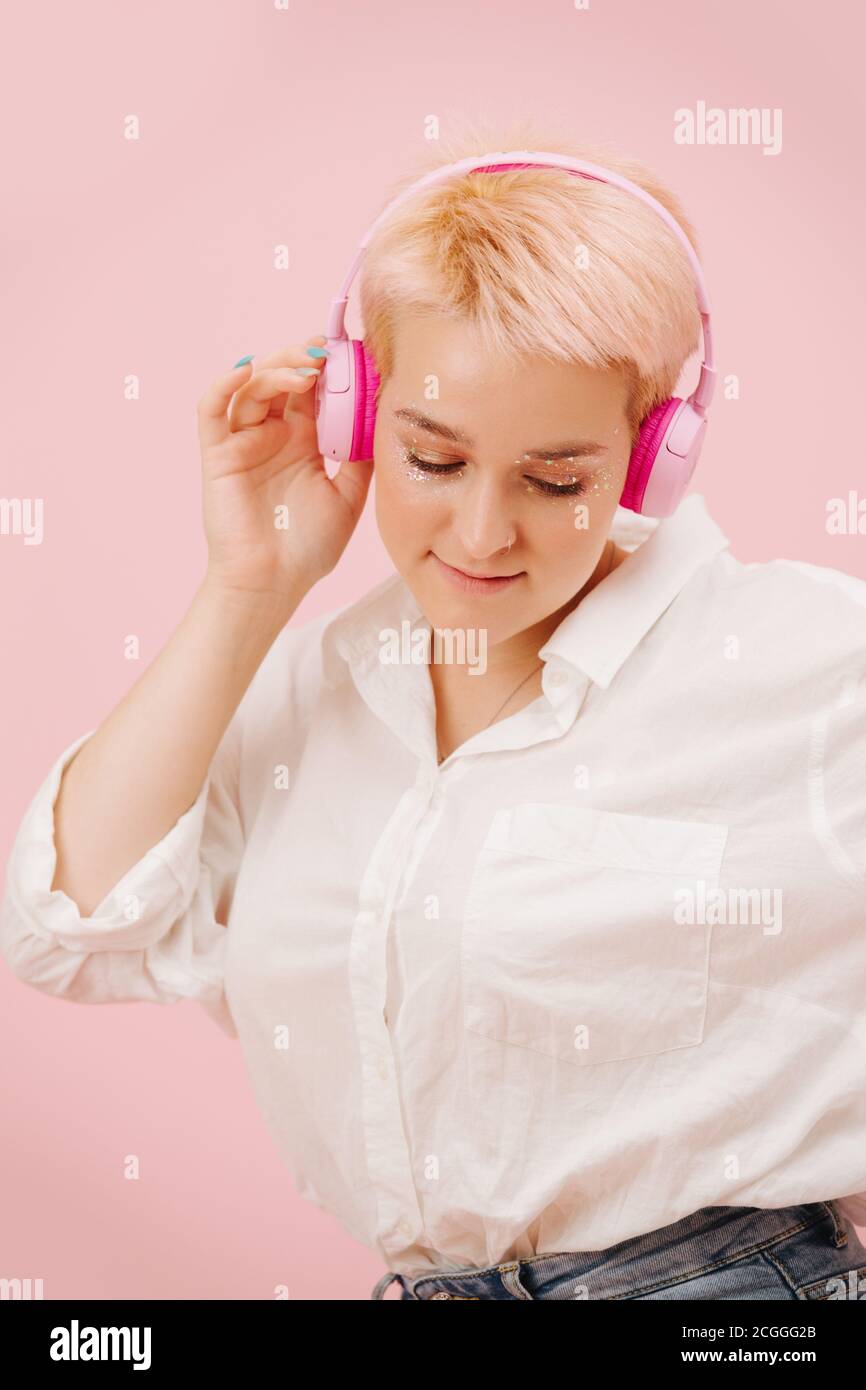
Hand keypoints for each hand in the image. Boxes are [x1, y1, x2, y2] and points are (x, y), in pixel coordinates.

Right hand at [196, 336, 374, 601]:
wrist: (274, 583)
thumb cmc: (307, 549)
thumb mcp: (349, 498)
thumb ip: (360, 459)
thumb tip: (381, 418)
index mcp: (304, 442)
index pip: (314, 390)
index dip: (328, 367)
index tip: (352, 350)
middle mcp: (273, 435)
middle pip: (282, 378)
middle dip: (303, 358)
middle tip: (326, 351)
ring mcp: (243, 441)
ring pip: (251, 386)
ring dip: (276, 369)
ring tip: (304, 370)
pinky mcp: (218, 453)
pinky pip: (211, 409)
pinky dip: (224, 384)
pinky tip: (247, 371)